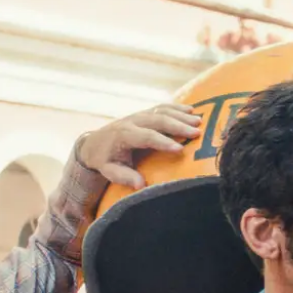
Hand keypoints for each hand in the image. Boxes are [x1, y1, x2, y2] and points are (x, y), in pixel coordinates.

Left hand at [77, 104, 201, 188]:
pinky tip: (191, 111)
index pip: (146, 137)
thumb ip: (124, 177)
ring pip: (162, 111)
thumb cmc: (104, 160)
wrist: (94, 143)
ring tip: (199, 122)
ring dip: (181, 116)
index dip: (163, 142)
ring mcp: (138, 115)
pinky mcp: (144, 113)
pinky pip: (161, 107)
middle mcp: (132, 121)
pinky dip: (177, 108)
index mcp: (123, 135)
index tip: (180, 149)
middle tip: (197, 133)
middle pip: (158, 120)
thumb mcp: (110, 171)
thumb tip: (141, 184)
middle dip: (178, 126)